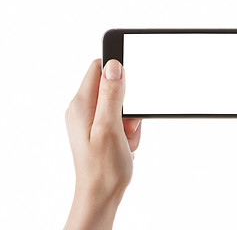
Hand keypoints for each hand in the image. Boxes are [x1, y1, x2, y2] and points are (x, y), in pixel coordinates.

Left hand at [64, 59, 141, 229]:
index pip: (99, 68)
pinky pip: (120, 120)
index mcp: (82, 104)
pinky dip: (127, 131)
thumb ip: (111, 95)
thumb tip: (113, 66)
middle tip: (127, 127)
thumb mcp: (110, 127)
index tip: (128, 96)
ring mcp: (90, 120)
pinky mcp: (98, 129)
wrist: (101, 194)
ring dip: (130, 122)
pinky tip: (124, 144)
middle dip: (128, 106)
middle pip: (113, 89)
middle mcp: (83, 109)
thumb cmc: (104, 167)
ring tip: (125, 140)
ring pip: (120, 106)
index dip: (118, 76)